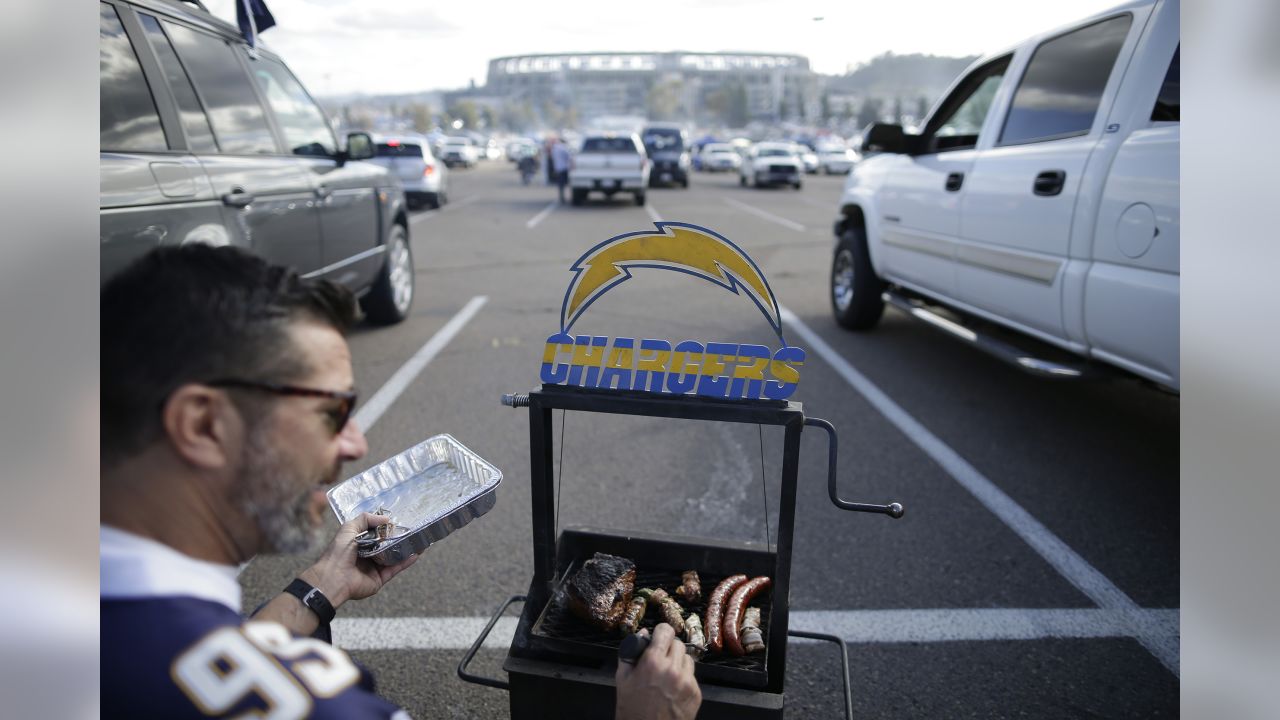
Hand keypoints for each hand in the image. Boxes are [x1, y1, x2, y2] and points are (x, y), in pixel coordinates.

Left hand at [299, 513, 418, 607]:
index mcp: (359, 543)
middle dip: (399, 538)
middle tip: (413, 530)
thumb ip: (366, 519)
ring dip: (406, 549)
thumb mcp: (349, 528)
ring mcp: (374, 567)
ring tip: (419, 540)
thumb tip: (386, 518)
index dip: (387, 527)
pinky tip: (416, 553)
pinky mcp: (380, 578)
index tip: (400, 521)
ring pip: (394, 557)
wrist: (334, 577)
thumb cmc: (338, 552)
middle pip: (387, 545)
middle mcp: (368, 555)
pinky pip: (395, 568)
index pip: (376, 533)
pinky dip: (406, 562)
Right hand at [615, 623, 700, 719]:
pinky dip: (684, 679)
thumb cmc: (632, 711)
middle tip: (659, 660)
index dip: (661, 633)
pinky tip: (672, 691)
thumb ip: (630, 654)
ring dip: (678, 663)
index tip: (658, 637)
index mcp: (653, 662)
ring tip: (666, 677)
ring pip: (688, 659)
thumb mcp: (622, 681)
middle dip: (669, 648)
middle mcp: (673, 669)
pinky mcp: (696, 694)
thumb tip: (642, 635)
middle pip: (678, 644)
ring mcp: (687, 682)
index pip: (666, 631)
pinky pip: (692, 677)